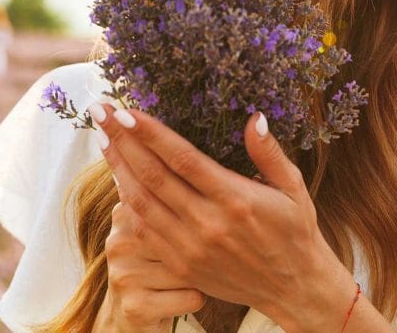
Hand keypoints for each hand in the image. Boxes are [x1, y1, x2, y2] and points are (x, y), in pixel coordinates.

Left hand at [92, 103, 354, 329]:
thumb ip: (269, 153)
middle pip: (153, 176)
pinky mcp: (181, 264)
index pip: (183, 159)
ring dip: (117, 168)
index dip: (151, 134)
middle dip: (123, 140)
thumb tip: (254, 117)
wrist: (293, 287)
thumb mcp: (294, 187)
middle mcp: (208, 223)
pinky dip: (127, 202)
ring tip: (102, 138)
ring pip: (142, 202)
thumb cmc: (296, 230)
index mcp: (236, 198)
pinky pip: (145, 229)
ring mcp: (191, 247)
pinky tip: (118, 178)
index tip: (127, 110)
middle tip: (101, 111)